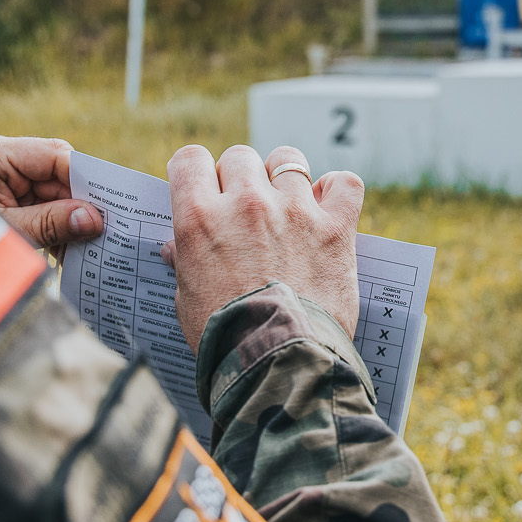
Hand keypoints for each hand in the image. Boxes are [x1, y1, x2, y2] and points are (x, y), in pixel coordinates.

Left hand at [0, 135, 102, 255]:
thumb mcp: (7, 233)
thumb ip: (51, 222)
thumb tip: (95, 218)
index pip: (53, 155)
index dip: (84, 178)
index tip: (109, 204)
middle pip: (57, 175)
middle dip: (79, 205)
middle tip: (106, 231)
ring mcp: (4, 179)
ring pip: (54, 194)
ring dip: (70, 221)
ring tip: (90, 247)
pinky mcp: (7, 199)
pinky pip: (42, 207)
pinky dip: (55, 228)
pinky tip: (69, 251)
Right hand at [165, 143, 363, 351]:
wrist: (276, 364)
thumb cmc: (223, 339)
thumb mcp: (187, 301)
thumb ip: (185, 264)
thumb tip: (176, 247)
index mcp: (199, 219)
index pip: (190, 160)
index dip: (196, 173)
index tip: (205, 189)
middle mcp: (245, 204)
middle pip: (239, 156)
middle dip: (240, 178)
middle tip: (245, 209)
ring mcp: (293, 211)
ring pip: (288, 160)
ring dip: (285, 178)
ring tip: (287, 204)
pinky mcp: (334, 227)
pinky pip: (345, 182)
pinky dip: (338, 189)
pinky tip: (329, 206)